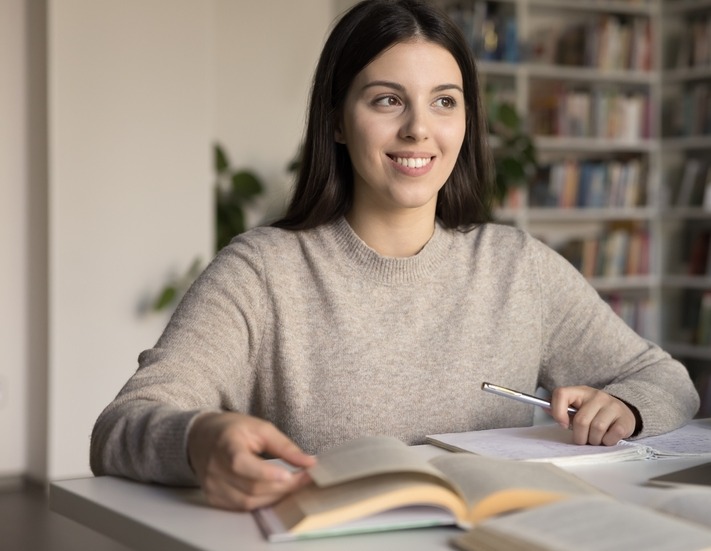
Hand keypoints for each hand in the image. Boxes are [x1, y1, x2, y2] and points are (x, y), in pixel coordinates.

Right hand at [187, 411, 315, 510]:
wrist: (201, 437)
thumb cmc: (233, 430)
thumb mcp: (261, 428)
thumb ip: (284, 446)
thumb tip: (309, 463)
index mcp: (226, 445)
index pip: (241, 464)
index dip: (266, 473)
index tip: (290, 475)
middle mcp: (215, 468)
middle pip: (251, 487)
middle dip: (282, 486)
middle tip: (304, 479)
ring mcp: (212, 486)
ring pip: (248, 502)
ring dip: (274, 496)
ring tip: (292, 485)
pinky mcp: (214, 497)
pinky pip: (242, 507)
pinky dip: (262, 502)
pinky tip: (274, 491)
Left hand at [549, 386, 636, 445]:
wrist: (624, 412)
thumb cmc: (595, 412)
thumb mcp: (578, 407)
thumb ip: (561, 409)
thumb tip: (544, 408)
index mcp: (581, 391)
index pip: (561, 393)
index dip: (557, 411)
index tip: (563, 424)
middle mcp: (598, 396)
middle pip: (581, 420)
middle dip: (579, 436)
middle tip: (582, 438)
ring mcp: (613, 406)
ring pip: (596, 429)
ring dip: (593, 440)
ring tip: (595, 438)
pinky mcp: (625, 419)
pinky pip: (611, 436)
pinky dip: (606, 442)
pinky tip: (607, 438)